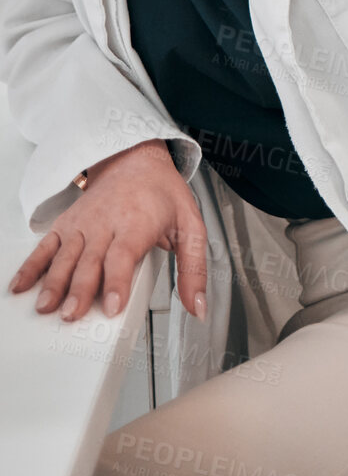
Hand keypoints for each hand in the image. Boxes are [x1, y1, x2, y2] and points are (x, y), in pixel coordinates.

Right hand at [7, 139, 207, 323]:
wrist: (136, 159)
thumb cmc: (163, 194)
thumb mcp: (190, 225)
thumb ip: (194, 268)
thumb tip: (198, 306)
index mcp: (137, 223)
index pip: (124, 255)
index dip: (117, 282)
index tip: (112, 307)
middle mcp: (106, 223)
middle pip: (91, 261)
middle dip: (80, 290)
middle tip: (71, 316)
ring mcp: (83, 224)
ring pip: (65, 256)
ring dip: (53, 282)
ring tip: (45, 307)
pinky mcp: (66, 224)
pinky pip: (46, 246)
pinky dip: (31, 266)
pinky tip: (20, 287)